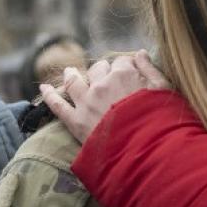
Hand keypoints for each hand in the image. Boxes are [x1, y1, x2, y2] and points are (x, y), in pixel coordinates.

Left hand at [43, 50, 170, 142]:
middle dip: (102, 70)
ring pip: (74, 81)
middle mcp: (102, 84)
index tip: (130, 73)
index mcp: (124, 75)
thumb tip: (140, 53)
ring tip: (69, 72)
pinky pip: (58, 106)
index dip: (127, 66)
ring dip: (72, 74)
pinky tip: (43, 88)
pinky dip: (49, 95)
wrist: (145, 153)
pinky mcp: (76, 122)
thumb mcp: (164, 91)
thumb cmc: (160, 122)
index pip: (122, 61)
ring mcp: (86, 103)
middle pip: (98, 69)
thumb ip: (151, 69)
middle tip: (105, 76)